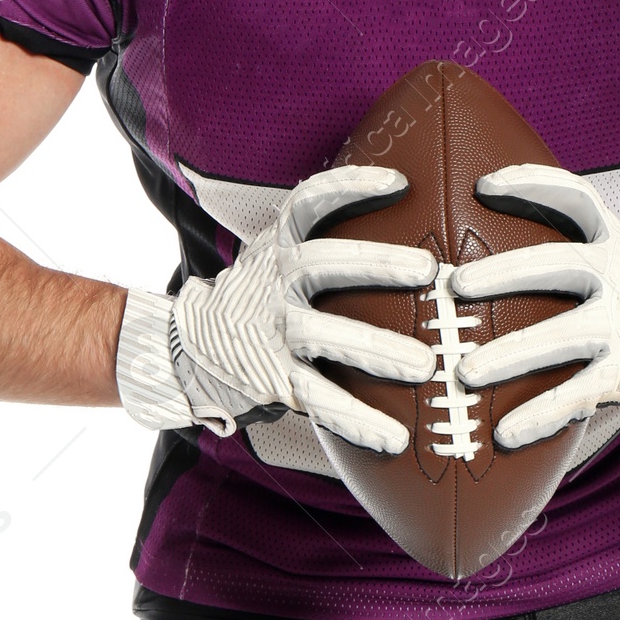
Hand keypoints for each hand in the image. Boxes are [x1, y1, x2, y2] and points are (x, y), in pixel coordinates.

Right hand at [118, 166, 438, 456]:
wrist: (193, 345)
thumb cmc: (264, 292)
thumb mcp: (279, 251)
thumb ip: (325, 233)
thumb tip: (409, 199)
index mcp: (280, 244)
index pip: (309, 202)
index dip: (349, 186)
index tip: (398, 182)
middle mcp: (274, 281)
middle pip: (322, 263)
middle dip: (375, 262)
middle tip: (427, 269)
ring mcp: (272, 330)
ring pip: (324, 334)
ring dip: (376, 350)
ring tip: (426, 367)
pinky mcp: (273, 378)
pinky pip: (318, 398)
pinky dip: (357, 418)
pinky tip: (395, 437)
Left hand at [449, 164, 619, 447]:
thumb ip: (577, 239)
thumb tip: (499, 214)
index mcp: (614, 242)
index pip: (576, 198)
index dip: (533, 183)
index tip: (484, 184)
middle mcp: (619, 276)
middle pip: (557, 264)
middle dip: (504, 272)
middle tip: (457, 284)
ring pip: (560, 336)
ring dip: (510, 355)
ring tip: (465, 373)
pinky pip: (575, 393)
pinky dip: (540, 415)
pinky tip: (505, 433)